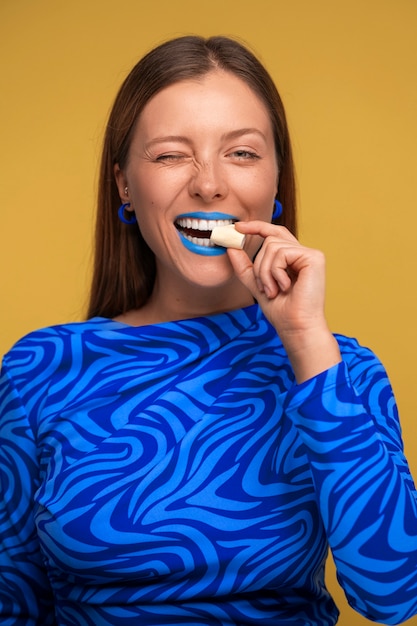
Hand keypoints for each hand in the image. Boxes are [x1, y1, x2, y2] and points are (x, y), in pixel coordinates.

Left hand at [227, 221, 340, 382]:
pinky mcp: (314, 257)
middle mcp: (303, 253)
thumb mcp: (257, 285)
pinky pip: (282, 253)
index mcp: (292, 258)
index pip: (274, 233)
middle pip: (269, 240)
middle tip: (262, 287)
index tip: (237, 227)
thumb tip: (230, 247)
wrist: (295, 327)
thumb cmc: (281, 311)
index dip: (256, 227)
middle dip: (258, 264)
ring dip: (265, 272)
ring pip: (272, 246)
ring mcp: (310, 254)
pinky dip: (275, 272)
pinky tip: (284, 287)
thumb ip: (245, 267)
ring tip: (273, 290)